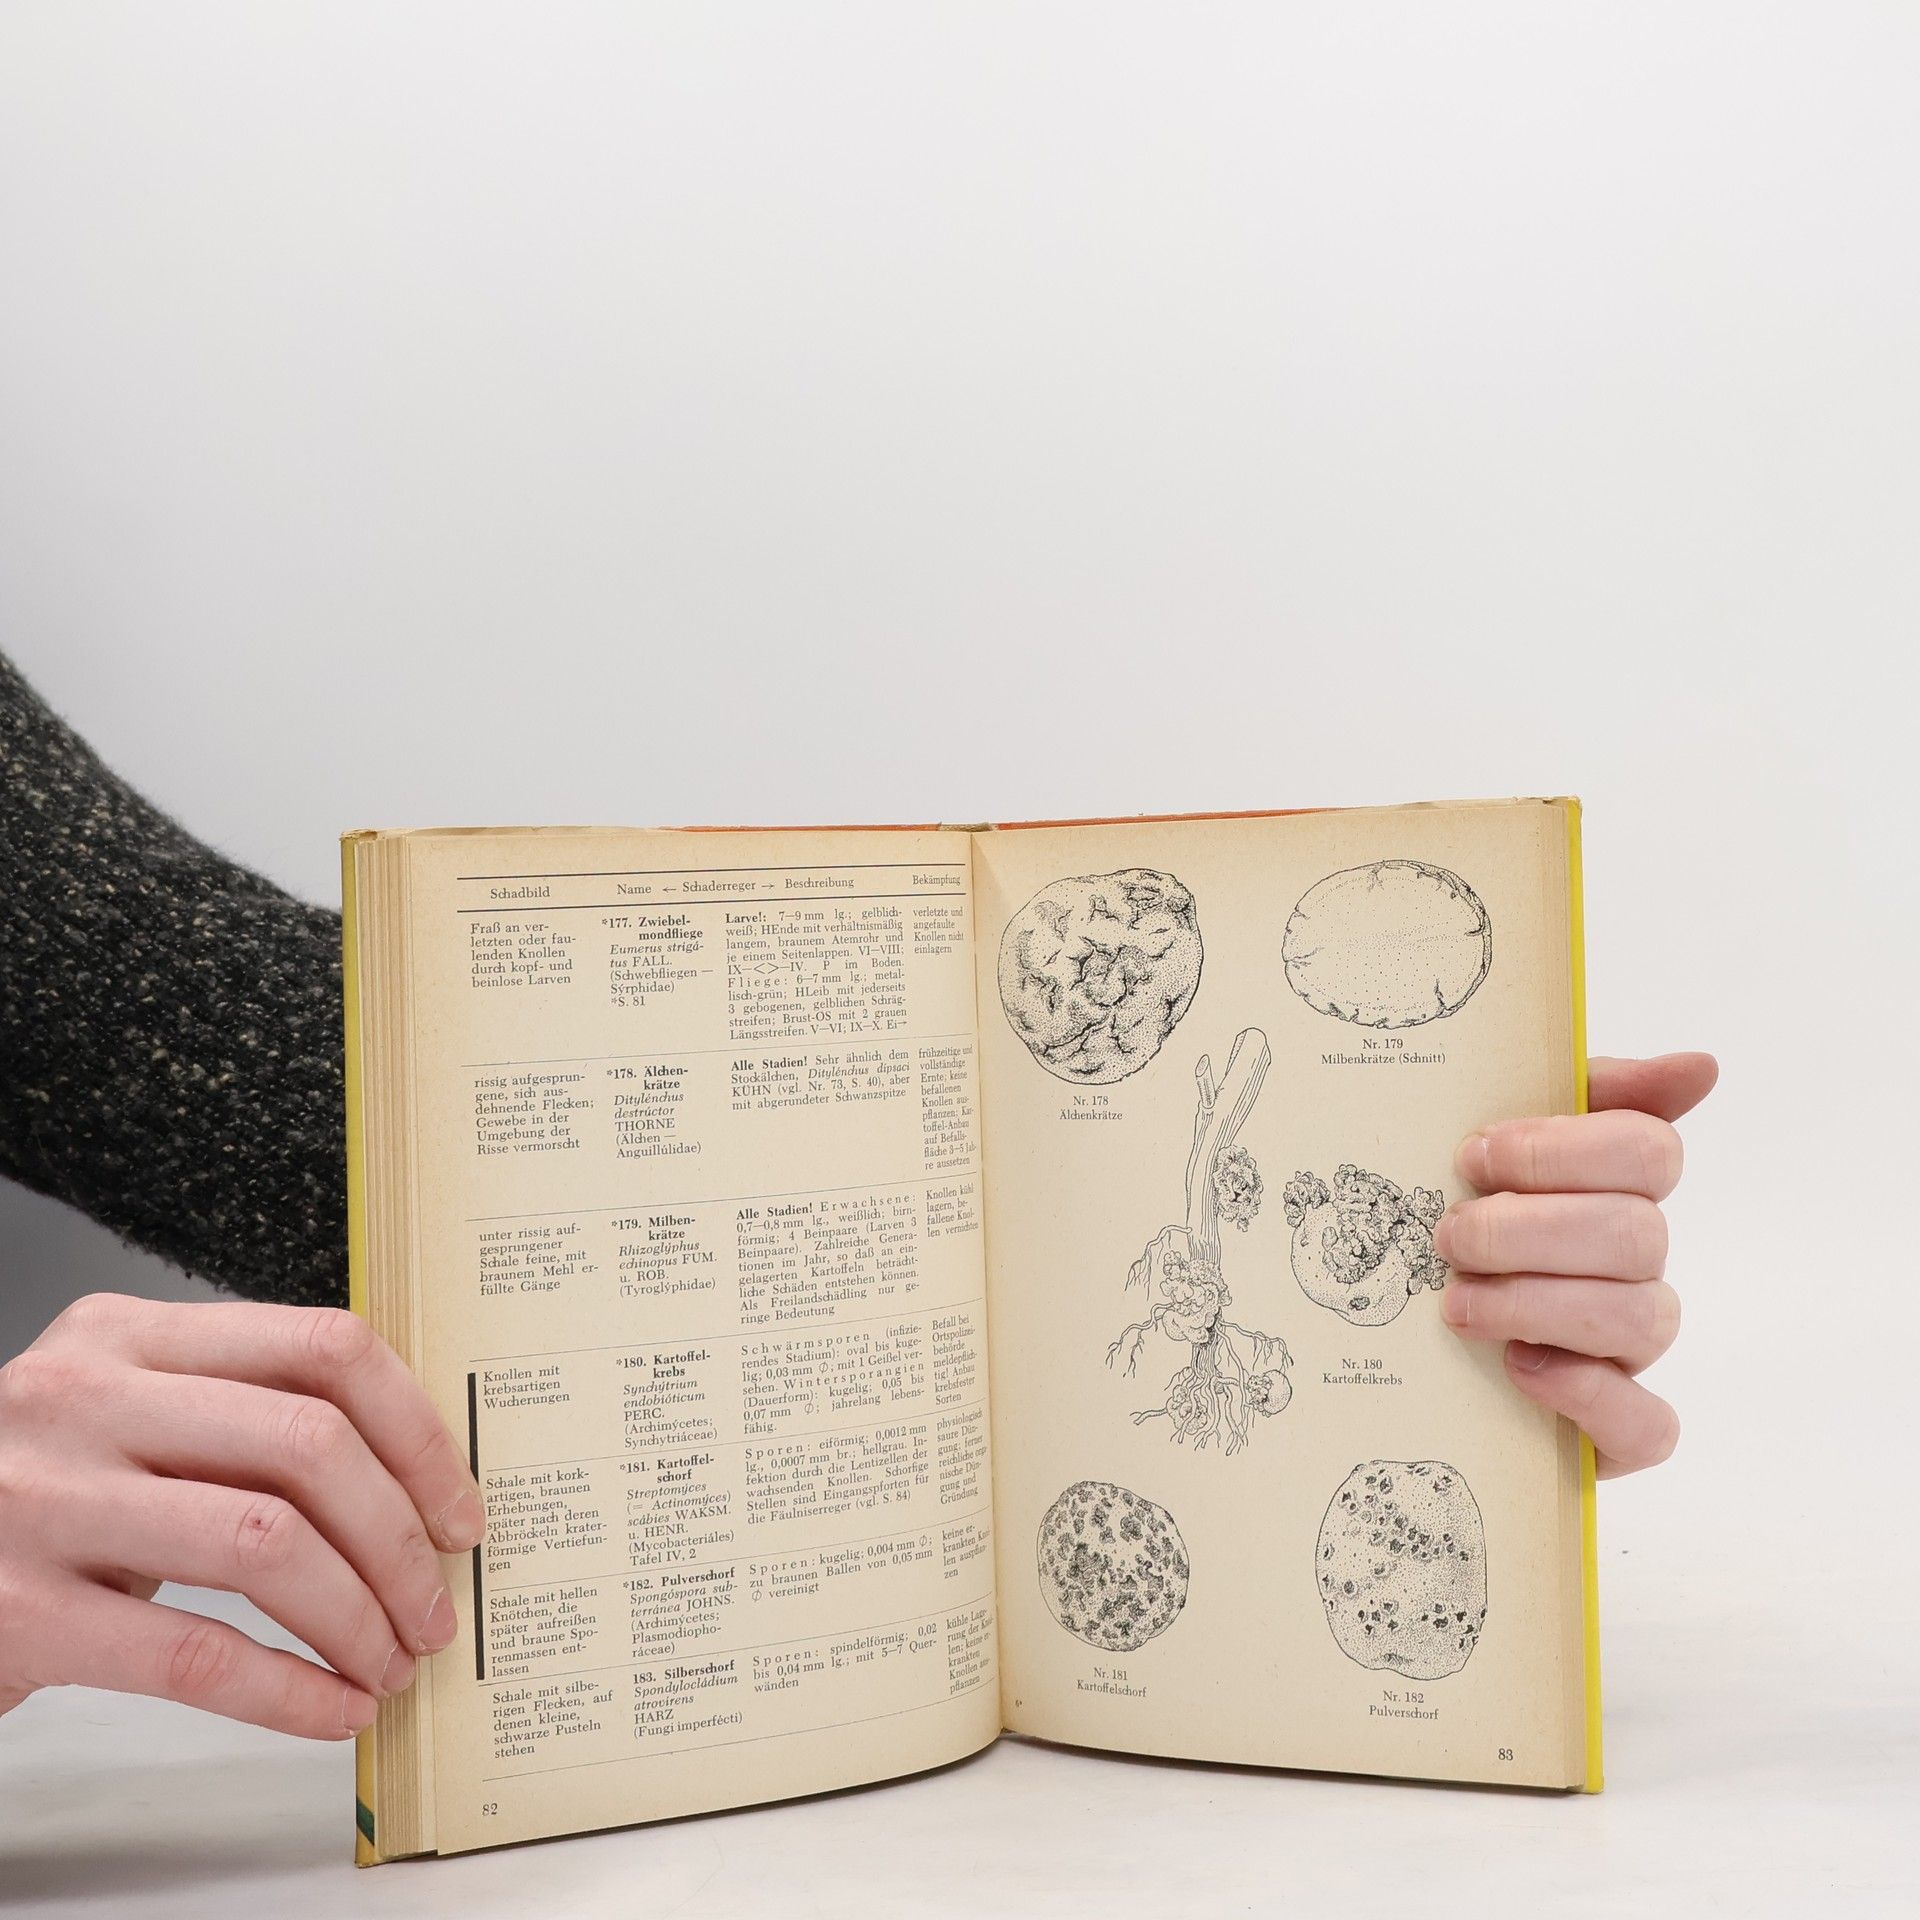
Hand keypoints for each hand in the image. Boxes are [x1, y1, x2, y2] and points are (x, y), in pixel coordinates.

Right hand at [0, 1295, 484, 1737]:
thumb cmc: (39, 1496)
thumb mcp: (124, 1416)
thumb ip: (240, 1417)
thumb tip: (414, 1480)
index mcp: (130, 1334)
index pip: (323, 1349)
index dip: (417, 1432)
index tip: (459, 1509)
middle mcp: (86, 1398)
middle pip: (309, 1446)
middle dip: (399, 1540)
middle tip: (434, 1608)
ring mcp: (45, 1500)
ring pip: (265, 1544)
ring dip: (356, 1616)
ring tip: (390, 1662)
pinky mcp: (18, 1611)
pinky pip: (193, 1653)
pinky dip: (285, 1689)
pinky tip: (329, 1709)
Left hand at [1435, 1052, 1717, 1478]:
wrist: (1396, 1350)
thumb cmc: (1448, 1230)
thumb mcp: (1484, 1148)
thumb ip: (1574, 1091)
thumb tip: (1701, 1065)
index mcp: (1610, 1188)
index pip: (1647, 1149)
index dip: (1562, 1150)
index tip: (1476, 1153)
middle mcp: (1632, 1267)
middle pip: (1636, 1233)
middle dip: (1528, 1230)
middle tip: (1448, 1235)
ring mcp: (1628, 1351)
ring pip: (1641, 1319)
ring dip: (1537, 1304)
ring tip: (1456, 1304)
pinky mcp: (1614, 1431)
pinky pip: (1648, 1424)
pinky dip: (1585, 1394)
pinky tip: (1519, 1369)